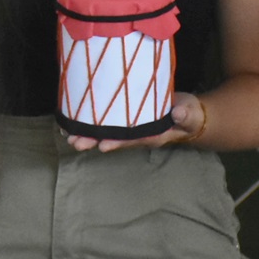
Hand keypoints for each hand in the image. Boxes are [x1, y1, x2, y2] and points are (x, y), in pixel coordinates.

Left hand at [65, 91, 205, 152]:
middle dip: (94, 141)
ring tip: (67, 135)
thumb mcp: (190, 114)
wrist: (185, 113)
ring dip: (87, 134)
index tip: (102, 144)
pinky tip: (73, 123)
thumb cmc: (188, 115)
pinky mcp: (125, 119)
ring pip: (107, 133)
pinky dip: (90, 124)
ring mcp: (131, 128)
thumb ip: (185, 115)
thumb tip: (177, 114)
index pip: (134, 139)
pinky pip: (107, 123)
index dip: (118, 141)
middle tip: (74, 142)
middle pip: (115, 139)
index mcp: (153, 134)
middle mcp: (138, 134)